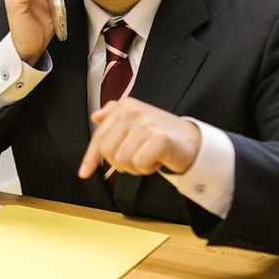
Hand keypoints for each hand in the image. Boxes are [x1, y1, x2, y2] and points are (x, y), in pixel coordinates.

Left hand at [78, 97, 200, 177]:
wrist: (193, 141)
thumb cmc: (162, 134)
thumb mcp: (137, 121)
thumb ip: (115, 116)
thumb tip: (95, 116)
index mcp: (125, 106)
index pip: (99, 137)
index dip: (91, 158)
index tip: (85, 172)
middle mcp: (134, 111)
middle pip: (108, 151)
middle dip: (120, 163)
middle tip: (136, 159)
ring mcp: (147, 124)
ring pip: (122, 161)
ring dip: (135, 167)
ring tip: (148, 158)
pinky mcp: (160, 139)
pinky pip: (139, 164)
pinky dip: (147, 168)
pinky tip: (157, 160)